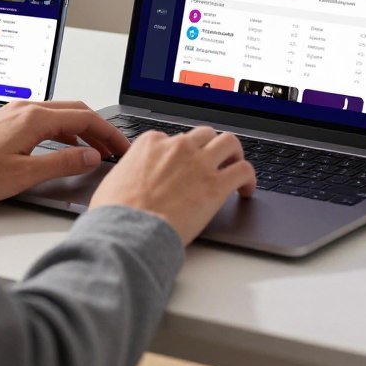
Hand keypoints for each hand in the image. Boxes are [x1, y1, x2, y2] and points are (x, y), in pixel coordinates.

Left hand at [0, 100, 129, 202]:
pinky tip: (63, 144)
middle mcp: (26, 108)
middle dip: (99, 128)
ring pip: (59, 113)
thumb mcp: (25, 174)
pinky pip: (44, 119)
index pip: (85, 117)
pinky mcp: (5, 121)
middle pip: (75, 110)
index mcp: (34, 118)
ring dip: (81, 128)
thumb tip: (90, 156)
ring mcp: (14, 112)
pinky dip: (62, 129)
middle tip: (114, 148)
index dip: (109, 133)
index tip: (122, 147)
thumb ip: (62, 163)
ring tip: (94, 148)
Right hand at [90, 127, 255, 244]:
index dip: (182, 153)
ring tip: (235, 168)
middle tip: (215, 162)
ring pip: (229, 142)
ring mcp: (199, 163)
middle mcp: (178, 147)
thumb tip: (131, 180)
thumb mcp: (116, 179)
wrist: (128, 231)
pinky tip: (246, 190)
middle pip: (205, 134)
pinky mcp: (217, 185)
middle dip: (211, 146)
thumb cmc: (116, 213)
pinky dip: (249, 178)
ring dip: (234, 154)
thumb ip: (131, 170)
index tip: (185, 165)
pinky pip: (244, 170)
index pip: (174, 138)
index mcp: (151, 143)